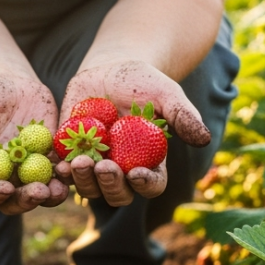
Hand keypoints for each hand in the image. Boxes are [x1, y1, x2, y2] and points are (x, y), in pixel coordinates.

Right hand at [0, 70, 69, 213]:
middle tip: (39, 191)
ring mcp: (27, 172)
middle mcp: (1, 178)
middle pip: (12, 201)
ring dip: (52, 194)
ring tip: (60, 186)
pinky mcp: (50, 159)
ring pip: (40, 193)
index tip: (3, 188)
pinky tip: (76, 165)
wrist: (6, 82)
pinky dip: (69, 173)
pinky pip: (61, 173)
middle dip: (26, 200)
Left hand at [55, 59, 210, 206]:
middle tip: (105, 167)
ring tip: (78, 163)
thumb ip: (183, 116)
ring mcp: (95, 166)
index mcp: (149, 164)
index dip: (145, 184)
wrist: (110, 70)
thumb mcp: (166, 94)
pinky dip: (62, 171)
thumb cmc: (144, 83)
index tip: (137, 174)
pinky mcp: (70, 156)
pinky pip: (65, 171)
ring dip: (83, 181)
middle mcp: (122, 172)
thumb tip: (204, 139)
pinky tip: (59, 163)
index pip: (150, 185)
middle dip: (111, 185)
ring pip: (88, 187)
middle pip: (117, 194)